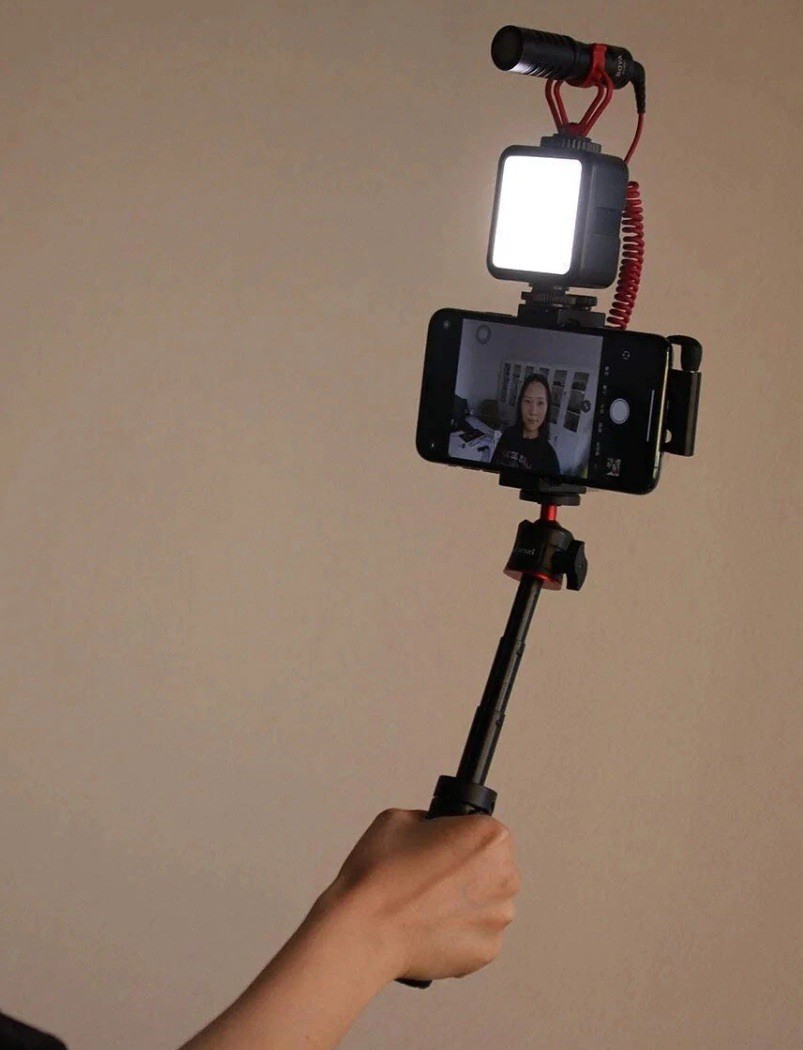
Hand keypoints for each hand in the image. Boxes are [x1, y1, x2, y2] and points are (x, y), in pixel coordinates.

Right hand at [318, 808, 521, 982]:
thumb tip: (435, 833)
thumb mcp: (400, 818)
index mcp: (490, 838)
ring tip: (427, 906)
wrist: (365, 930)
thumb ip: (430, 821)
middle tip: (432, 878)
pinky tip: (430, 928)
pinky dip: (459, 933)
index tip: (443, 849)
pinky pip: (478, 936)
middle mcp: (505, 877)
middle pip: (494, 869)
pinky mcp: (487, 952)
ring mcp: (498, 918)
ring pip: (487, 904)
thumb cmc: (381, 875)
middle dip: (469, 872)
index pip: (488, 832)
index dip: (462, 839)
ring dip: (465, 904)